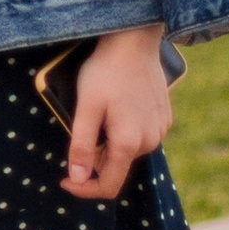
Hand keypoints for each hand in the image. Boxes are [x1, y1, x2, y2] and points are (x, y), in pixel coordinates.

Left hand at [64, 28, 173, 203]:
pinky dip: (123, 130)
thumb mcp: (86, 108)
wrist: (134, 41)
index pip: (108, 185)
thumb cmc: (105, 71)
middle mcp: (150, 141)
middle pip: (116, 167)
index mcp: (129, 143)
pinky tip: (116, 106)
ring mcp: (160, 130)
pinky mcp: (164, 118)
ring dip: (109, 143)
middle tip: (81, 126)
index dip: (84, 189)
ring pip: (128, 151)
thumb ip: (82, 146)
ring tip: (99, 112)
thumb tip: (78, 179)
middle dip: (95, 158)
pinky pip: (140, 136)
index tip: (65, 179)